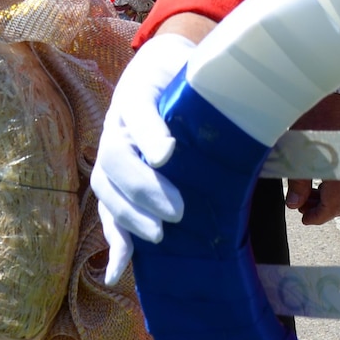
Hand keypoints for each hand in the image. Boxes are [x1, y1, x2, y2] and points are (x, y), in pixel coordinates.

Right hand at [91, 33, 197, 283]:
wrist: (162, 67)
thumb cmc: (186, 74)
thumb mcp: (196, 70)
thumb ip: (209, 89)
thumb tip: (233, 115)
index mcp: (136, 95)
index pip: (137, 112)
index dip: (149, 134)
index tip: (168, 153)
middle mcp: (117, 126)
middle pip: (116, 158)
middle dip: (144, 188)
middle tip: (177, 211)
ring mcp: (112, 156)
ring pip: (107, 189)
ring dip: (129, 216)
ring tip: (159, 235)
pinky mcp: (116, 183)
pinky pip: (108, 213)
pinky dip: (113, 244)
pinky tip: (116, 271)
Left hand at [285, 92, 339, 223]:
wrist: (329, 88)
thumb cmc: (308, 113)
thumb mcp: (296, 146)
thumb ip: (296, 177)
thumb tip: (294, 204)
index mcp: (336, 163)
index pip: (335, 204)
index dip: (318, 217)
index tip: (303, 218)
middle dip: (323, 210)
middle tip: (301, 204)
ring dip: (330, 199)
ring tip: (307, 191)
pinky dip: (337, 186)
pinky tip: (318, 177)